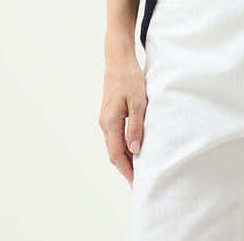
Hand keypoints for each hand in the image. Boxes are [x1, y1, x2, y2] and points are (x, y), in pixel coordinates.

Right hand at [98, 53, 146, 187]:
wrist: (118, 60)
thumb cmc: (130, 78)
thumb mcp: (139, 101)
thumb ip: (136, 126)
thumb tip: (135, 149)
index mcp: (110, 122)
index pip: (117, 154)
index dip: (126, 170)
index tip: (135, 183)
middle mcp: (104, 123)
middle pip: (113, 153)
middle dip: (125, 168)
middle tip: (138, 182)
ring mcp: (105, 119)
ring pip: (113, 145)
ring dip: (124, 158)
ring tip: (138, 169)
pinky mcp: (109, 114)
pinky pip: (114, 136)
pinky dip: (122, 147)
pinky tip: (133, 149)